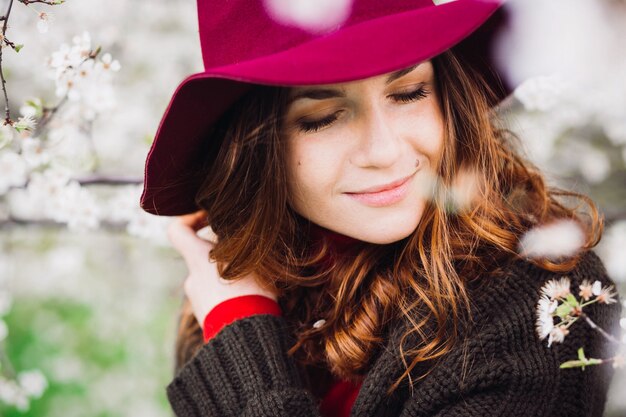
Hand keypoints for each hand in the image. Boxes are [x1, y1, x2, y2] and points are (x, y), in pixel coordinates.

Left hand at [167, 210, 277, 327]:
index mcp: (198, 259)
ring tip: (260, 284)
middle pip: (204, 256)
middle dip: (226, 255)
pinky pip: (221, 300)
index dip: (190, 219)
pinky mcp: (210, 320)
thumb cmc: (249, 293)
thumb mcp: (249, 256)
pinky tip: (256, 301)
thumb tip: (234, 230)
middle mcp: (193, 279)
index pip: (178, 230)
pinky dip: (234, 297)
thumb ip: (238, 241)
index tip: (210, 218)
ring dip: (233, 278)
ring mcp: (200, 302)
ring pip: (215, 279)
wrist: (245, 339)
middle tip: (252, 257)